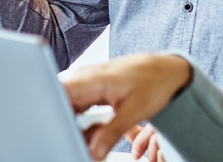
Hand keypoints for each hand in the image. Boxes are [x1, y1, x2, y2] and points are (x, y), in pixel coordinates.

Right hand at [62, 54, 193, 160]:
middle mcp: (83, 77)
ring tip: (92, 136)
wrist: (167, 69)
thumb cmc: (154, 82)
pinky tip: (96, 128)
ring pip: (68, 105)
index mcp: (90, 80)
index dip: (57, 116)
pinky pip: (78, 104)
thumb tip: (94, 153)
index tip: (68, 134)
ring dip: (75, 123)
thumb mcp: (134, 111)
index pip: (56, 95)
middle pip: (60, 103)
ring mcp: (86, 80)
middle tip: (83, 140)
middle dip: (67, 124)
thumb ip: (111, 133)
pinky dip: (83, 118)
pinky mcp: (91, 86)